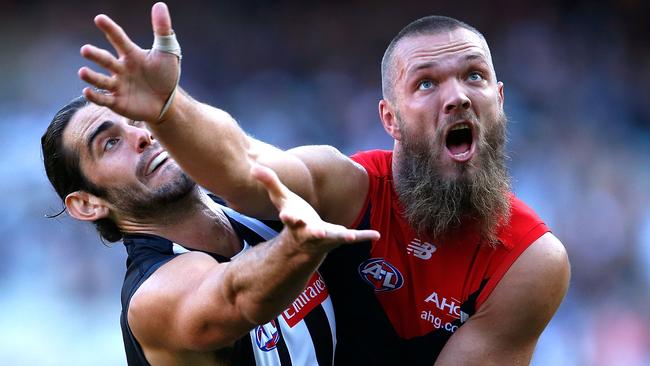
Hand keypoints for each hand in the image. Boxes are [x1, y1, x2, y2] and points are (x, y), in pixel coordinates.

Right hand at [78, 2, 179, 122]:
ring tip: (82, 72)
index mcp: (131, 54)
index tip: (99, 18)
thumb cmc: (165, 75)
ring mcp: (118, 86)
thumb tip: (160, 5)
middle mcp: (120, 69)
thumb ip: (162, 30)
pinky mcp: (117, 102)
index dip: (109, 29)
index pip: (118, 39)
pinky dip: (95, 96)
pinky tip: (87, 91)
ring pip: (101, 80)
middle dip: (95, 55)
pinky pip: (104, 99)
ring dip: (91, 77)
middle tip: (85, 50)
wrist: (167, 102)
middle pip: (105, 60)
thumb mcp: (167, 52)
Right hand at [251, 164, 379, 252]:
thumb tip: (254, 167)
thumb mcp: (282, 199)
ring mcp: (326, 237)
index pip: (290, 218)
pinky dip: (364, 236)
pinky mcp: (339, 238)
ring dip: (342, 236)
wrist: (304, 242)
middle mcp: (310, 232)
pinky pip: (354, 237)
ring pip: (334, 237)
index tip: (288, 215)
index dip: (289, 216)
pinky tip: (376, 234)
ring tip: (351, 236)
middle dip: (315, 232)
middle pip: (311, 232)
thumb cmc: (294, 216)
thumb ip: (270, 183)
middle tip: (319, 232)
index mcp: (296, 221)